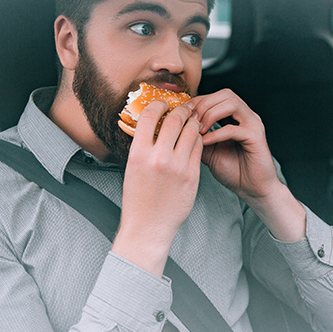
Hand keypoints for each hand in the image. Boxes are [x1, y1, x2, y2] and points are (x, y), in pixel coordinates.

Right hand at [113, 101, 202, 276]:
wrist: (148, 227)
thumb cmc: (139, 198)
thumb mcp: (133, 168)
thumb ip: (144, 145)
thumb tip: (154, 124)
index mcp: (139, 154)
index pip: (151, 116)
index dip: (159, 105)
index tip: (163, 104)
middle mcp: (159, 158)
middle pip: (176, 120)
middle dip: (182, 109)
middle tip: (184, 107)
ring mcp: (178, 167)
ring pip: (192, 132)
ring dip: (193, 122)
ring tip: (193, 121)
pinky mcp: (192, 176)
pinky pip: (199, 149)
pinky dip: (199, 139)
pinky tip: (196, 138)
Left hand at [188, 89, 281, 199]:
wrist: (252, 190)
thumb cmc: (234, 172)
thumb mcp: (208, 151)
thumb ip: (197, 137)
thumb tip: (177, 128)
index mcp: (236, 117)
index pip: (215, 97)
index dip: (197, 101)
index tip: (181, 114)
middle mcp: (246, 116)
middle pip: (225, 94)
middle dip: (203, 104)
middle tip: (189, 120)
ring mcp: (253, 125)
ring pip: (232, 104)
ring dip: (211, 114)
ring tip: (198, 130)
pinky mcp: (257, 137)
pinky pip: (235, 129)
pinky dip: (217, 134)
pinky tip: (205, 143)